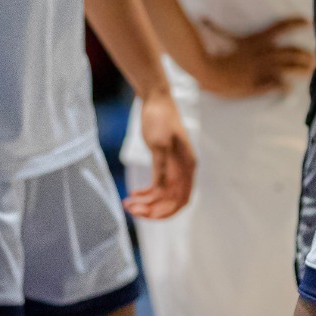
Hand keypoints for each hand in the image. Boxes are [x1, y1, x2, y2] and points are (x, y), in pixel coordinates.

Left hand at [125, 92, 194, 219]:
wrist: (156, 100)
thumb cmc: (159, 119)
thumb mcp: (158, 144)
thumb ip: (161, 168)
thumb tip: (162, 191)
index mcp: (187, 166)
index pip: (182, 200)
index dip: (166, 212)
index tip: (146, 215)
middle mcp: (184, 170)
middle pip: (172, 202)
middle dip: (152, 209)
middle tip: (131, 209)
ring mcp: (175, 168)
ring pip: (163, 197)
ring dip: (146, 203)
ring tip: (127, 202)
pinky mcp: (164, 164)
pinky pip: (158, 187)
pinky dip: (146, 194)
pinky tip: (133, 194)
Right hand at [193, 16, 315, 98]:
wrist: (209, 72)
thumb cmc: (211, 53)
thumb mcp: (218, 37)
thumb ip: (215, 27)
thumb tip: (203, 16)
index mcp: (255, 40)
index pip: (279, 27)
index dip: (295, 23)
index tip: (307, 21)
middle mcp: (263, 53)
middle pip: (290, 51)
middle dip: (304, 54)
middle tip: (314, 57)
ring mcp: (262, 69)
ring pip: (288, 67)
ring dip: (301, 68)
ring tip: (310, 70)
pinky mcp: (258, 83)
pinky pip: (276, 84)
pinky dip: (284, 86)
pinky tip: (289, 89)